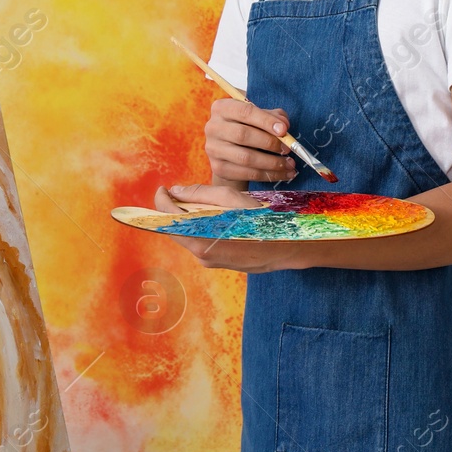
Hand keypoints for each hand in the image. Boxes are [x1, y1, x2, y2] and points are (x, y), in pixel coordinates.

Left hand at [152, 182, 304, 270]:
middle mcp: (201, 253)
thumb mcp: (233, 199)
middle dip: (174, 209)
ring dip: (188, 219)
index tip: (163, 188)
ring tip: (197, 203)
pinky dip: (200, 229)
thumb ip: (202, 194)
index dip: (162, 200)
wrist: (290, 247)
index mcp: (201, 236)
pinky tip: (211, 218)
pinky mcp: (218, 263)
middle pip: (175, 229)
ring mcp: (209, 260)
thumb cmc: (265, 220)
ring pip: (189, 236)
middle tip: (178, 193)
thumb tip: (177, 191)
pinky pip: (201, 243)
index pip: (168, 218)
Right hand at [204, 98, 297, 182]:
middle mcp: (213, 127)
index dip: (266, 121)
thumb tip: (284, 125)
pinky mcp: (219, 168)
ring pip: (245, 158)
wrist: (232, 149)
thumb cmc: (249, 127)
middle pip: (243, 135)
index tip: (284, 130)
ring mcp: (213, 149)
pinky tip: (283, 173)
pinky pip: (246, 173)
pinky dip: (268, 175)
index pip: (245, 112)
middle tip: (288, 148)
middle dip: (270, 143)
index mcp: (222, 108)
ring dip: (272, 162)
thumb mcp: (260, 116)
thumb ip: (274, 116)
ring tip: (289, 163)